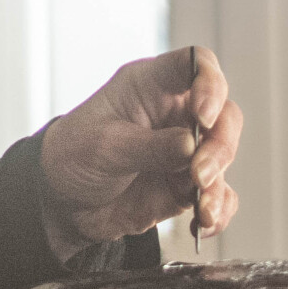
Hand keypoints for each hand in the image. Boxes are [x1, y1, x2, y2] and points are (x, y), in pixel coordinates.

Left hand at [39, 48, 242, 257]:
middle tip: (198, 174)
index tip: (203, 116)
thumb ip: (149, 146)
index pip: (195, 64)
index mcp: (149, 86)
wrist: (63, 203)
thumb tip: (192, 145)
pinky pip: (219, 194)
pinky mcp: (188, 182)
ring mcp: (185, 149)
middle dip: (220, 145)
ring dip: (218, 183)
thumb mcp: (105, 147)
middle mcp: (173, 113)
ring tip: (203, 208)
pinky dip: (219, 210)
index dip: (210, 83)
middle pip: (223, 114)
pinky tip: (204, 224)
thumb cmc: (74, 157)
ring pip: (224, 155)